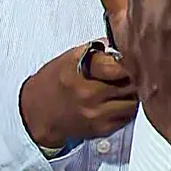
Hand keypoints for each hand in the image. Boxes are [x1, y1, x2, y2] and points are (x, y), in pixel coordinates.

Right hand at [19, 42, 136, 149]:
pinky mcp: (102, 128)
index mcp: (79, 71)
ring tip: (123, 89)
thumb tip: (121, 43)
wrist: (37, 113)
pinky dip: (126, 109)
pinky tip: (116, 103)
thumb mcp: (69, 58)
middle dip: (133, 78)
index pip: (120, 65)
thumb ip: (96, 52)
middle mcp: (88, 93)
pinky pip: (128, 117)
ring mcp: (96, 113)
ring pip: (133, 102)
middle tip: (130, 75)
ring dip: (133, 95)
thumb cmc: (53, 83)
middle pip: (130, 84)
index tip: (131, 61)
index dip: (130, 63)